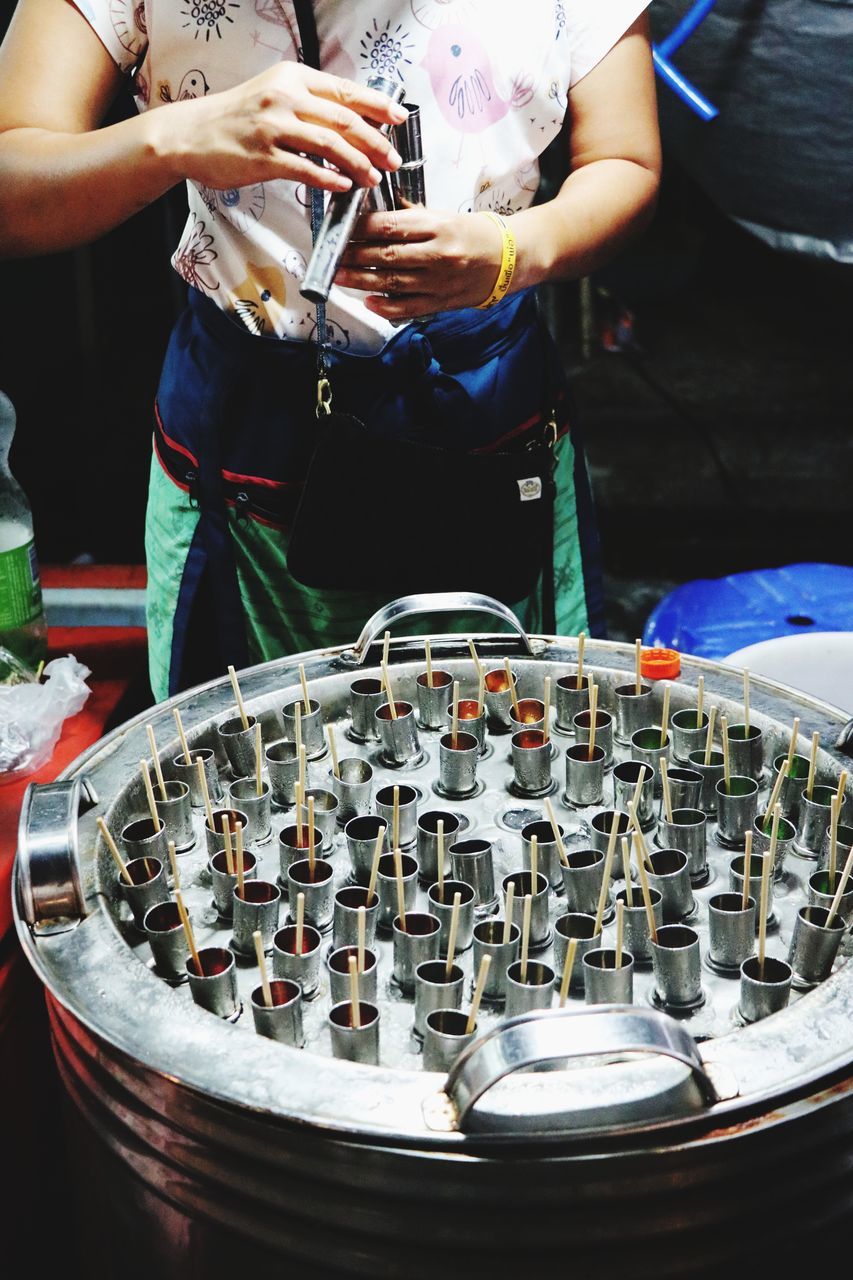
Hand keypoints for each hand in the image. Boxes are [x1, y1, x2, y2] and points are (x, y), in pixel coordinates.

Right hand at [164, 63, 406, 192]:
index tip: (400, 120)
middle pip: (345, 120)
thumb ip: (309, 105)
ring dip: (358, 165)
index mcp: (292, 78)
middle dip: (376, 143)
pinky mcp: (263, 157)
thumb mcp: (273, 96)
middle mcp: (284, 97)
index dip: (378, 107)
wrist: (190, 134)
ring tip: (372, 178)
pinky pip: (306, 170)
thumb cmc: (235, 119)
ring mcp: (273, 127)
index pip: (345, 91)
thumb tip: (350, 123)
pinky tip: (344, 187)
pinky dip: (330, 180)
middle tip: (393, 160)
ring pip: (330, 146)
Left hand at [335, 208, 506, 318]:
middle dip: (354, 255)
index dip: (361, 228)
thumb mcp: (444, 215)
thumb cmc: (473, 233)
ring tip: (338, 277)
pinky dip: (387, 307)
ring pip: (393, 282)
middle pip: (387, 255)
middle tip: (330, 254)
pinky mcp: (442, 302)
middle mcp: (438, 254)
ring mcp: (440, 281)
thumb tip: (375, 213)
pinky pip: (409, 307)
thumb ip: (410, 216)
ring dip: (361, 280)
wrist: (509, 259)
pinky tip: (369, 302)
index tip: (341, 228)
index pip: (391, 226)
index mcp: (437, 226)